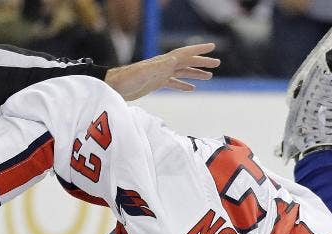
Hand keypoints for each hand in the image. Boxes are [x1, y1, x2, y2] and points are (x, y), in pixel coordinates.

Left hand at [105, 44, 219, 99]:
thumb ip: (160, 66)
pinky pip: (174, 83)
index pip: (185, 54)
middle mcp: (163, 66)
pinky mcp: (156, 83)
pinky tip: (191, 88)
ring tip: (209, 76)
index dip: (199, 50)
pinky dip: (183, 84)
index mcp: (163, 62)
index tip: (212, 47)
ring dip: (196, 73)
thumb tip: (175, 59)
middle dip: (202, 62)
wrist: (114, 88)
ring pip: (182, 72)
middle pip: (187, 62)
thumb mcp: (145, 72)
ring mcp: (160, 75)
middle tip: (217, 63)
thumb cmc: (127, 79)